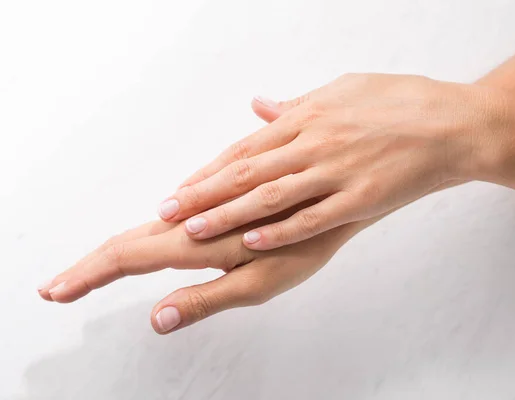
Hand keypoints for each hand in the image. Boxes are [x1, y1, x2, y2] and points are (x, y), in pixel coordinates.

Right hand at [37, 208, 363, 333]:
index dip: (89, 275)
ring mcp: (206, 205)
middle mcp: (193, 218)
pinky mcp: (222, 193)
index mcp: (195, 242)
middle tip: (59, 286)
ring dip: (118, 247)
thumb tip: (155, 318)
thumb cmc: (305, 245)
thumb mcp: (259, 284)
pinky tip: (149, 233)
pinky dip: (153, 225)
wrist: (333, 193)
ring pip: (152, 225)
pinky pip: (178, 210)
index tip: (55, 289)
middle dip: (93, 265)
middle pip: (130, 241)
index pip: (127, 258)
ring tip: (93, 266)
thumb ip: (205, 299)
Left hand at [158, 74, 500, 249]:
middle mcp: (316, 143)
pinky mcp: (362, 197)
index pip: (246, 148)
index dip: (209, 171)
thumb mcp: (345, 89)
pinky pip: (315, 216)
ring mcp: (338, 171)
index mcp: (309, 117)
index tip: (179, 190)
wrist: (456, 122)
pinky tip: (253, 241)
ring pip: (273, 195)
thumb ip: (299, 104)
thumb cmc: (401, 101)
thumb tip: (260, 107)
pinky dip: (283, 229)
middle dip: (203, 194)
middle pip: (248, 173)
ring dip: (229, 213)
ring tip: (193, 231)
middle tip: (166, 214)